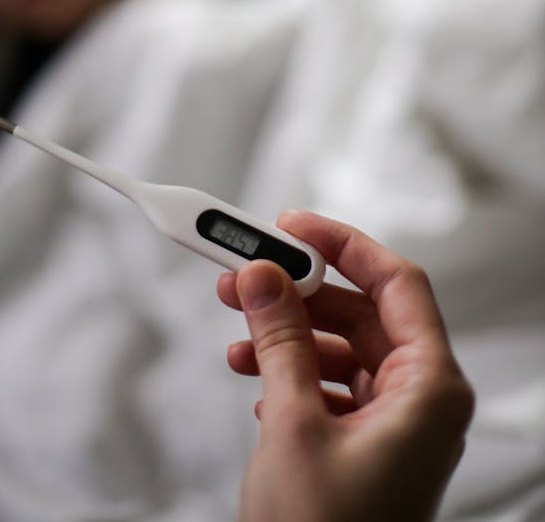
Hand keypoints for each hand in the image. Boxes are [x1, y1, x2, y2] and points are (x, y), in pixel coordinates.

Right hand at [217, 211, 473, 521]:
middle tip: (246, 273)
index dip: (343, 243)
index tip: (293, 224)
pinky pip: (333, 382)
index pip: (396, 281)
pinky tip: (256, 376)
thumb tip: (263, 276)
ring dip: (287, 332)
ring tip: (236, 327)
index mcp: (430, 388)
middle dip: (299, 290)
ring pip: (342, 346)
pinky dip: (292, 371)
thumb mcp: (293, 425)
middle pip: (362, 311)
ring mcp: (396, 423)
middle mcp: (421, 400)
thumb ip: (279, 338)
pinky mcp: (368, 443)